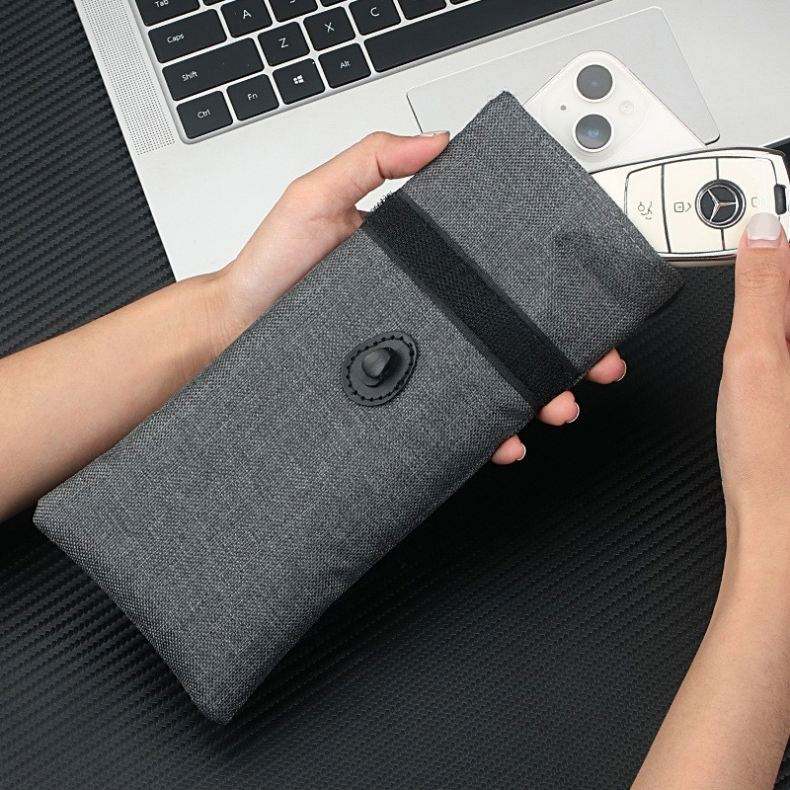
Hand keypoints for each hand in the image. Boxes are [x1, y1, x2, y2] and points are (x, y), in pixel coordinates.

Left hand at [215, 131, 626, 462]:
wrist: (234, 335)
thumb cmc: (272, 271)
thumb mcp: (317, 198)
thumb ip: (371, 161)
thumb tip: (436, 141)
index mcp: (422, 264)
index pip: (497, 273)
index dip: (544, 287)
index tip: (580, 298)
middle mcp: (428, 311)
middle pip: (508, 331)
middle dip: (562, 350)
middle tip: (595, 364)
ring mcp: (419, 355)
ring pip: (492, 378)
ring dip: (534, 394)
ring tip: (555, 405)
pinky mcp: (401, 393)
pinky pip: (452, 416)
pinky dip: (484, 432)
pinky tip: (500, 441)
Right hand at [633, 213, 789, 789]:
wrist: (779, 526)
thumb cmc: (769, 458)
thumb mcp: (753, 357)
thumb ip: (761, 289)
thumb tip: (762, 230)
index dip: (783, 234)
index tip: (764, 209)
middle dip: (777, 263)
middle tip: (756, 235)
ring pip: (788, 321)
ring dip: (775, 293)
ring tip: (758, 269)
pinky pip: (786, 343)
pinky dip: (776, 327)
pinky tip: (762, 327)